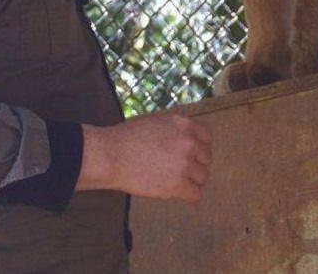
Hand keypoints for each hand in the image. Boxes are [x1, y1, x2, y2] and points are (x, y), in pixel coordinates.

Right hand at [77, 113, 211, 203]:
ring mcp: (184, 164)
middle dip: (197, 164)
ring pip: (202, 177)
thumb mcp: (155, 121)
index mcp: (183, 124)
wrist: (111, 155)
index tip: (194, 155)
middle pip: (206, 158)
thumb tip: (186, 138)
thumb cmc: (127, 137)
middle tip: (184, 171)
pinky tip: (181, 195)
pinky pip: (195, 194)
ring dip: (192, 181)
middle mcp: (188, 142)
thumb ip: (174, 128)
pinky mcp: (177, 184)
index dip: (200, 147)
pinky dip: (189, 196)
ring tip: (179, 182)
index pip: (206, 136)